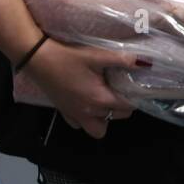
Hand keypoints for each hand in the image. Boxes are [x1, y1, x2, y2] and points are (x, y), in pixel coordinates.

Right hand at [23, 39, 141, 138]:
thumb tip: (144, 63)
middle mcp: (88, 112)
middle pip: (116, 118)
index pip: (127, 107)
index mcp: (99, 98)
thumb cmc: (69, 56)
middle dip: (123, 107)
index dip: (136, 97)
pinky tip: (86, 102)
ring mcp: (74, 115)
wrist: (38, 59)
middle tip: (121, 89)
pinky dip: (85, 118)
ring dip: (104, 118)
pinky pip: (79, 124)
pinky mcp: (63, 112)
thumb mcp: (97, 55)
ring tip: (105, 100)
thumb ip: (122, 59)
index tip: (137, 86)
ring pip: (97, 129)